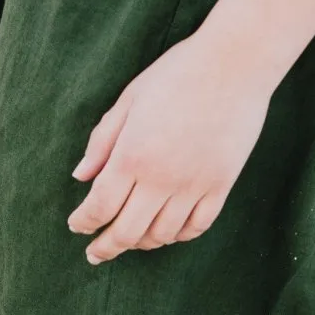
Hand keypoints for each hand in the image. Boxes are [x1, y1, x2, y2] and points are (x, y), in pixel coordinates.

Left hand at [67, 32, 271, 264]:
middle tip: (95, 253)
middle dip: (106, 247)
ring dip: (141, 242)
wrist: (237, 61)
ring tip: (131, 239)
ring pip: (161, 235)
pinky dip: (177, 235)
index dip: (84, 222)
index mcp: (132, 155)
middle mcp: (161, 178)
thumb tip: (80, 176)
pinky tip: (166, 231)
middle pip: (126, 232)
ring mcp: (193, 185)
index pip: (99, 207)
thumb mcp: (130, 99)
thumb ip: (102, 141)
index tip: (77, 226)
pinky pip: (196, 227)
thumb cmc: (177, 73)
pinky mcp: (220, 186)